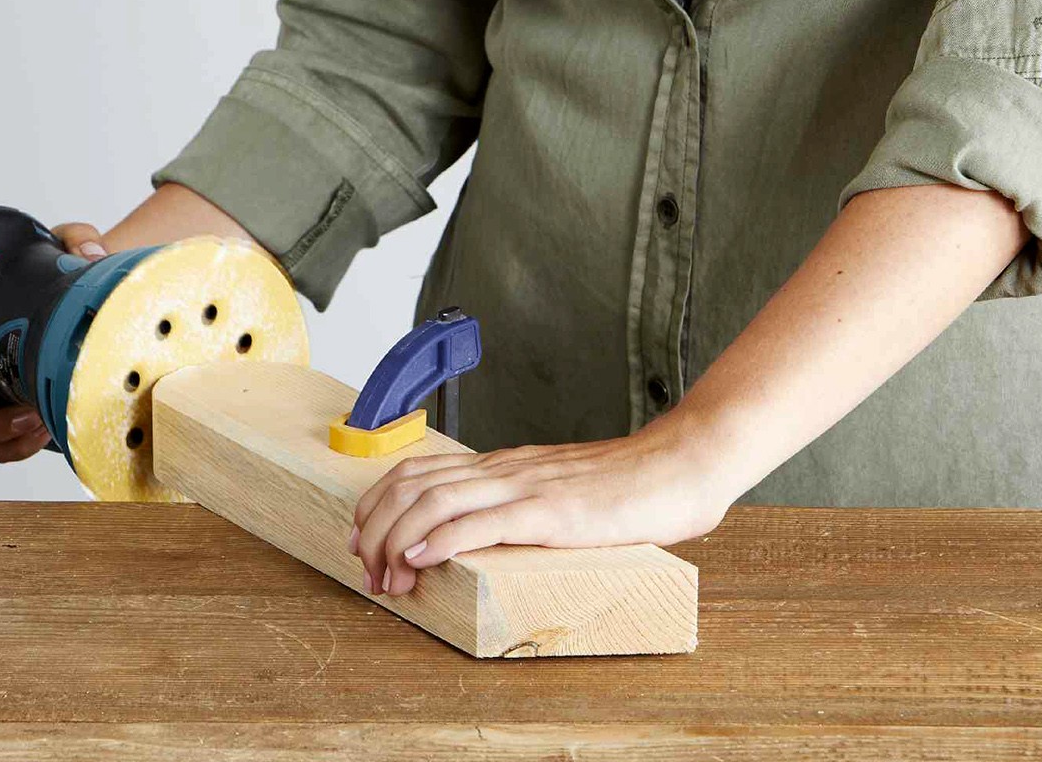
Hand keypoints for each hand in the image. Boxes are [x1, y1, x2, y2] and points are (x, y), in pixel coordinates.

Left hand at [347, 413, 732, 596]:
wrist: (680, 466)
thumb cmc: (627, 485)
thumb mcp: (558, 490)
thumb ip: (523, 504)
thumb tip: (488, 533)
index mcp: (503, 466)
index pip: (418, 471)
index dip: (378, 503)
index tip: (361, 538)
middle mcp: (505, 470)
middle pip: (413, 484)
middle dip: (375, 527)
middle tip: (364, 567)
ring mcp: (526, 488)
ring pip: (436, 501)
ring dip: (398, 540)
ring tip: (385, 575)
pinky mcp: (551, 512)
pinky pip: (483, 522)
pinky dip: (441, 540)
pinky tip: (421, 559)